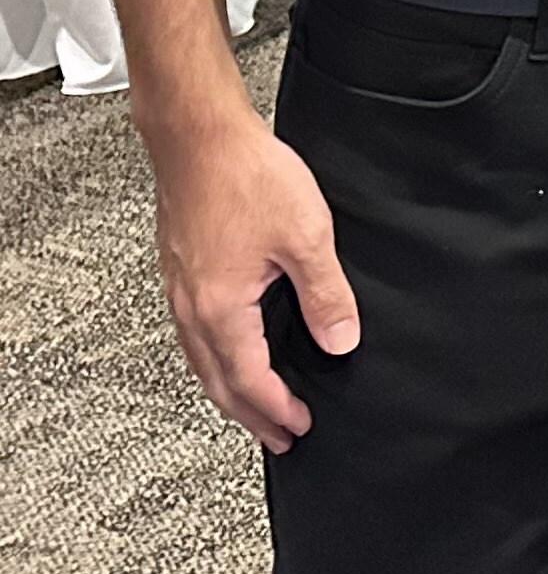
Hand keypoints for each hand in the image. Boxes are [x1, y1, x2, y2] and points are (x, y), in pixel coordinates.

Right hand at [146, 110, 355, 453]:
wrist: (199, 137)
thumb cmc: (247, 177)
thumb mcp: (306, 237)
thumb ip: (325, 294)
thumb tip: (341, 341)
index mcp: (221, 310)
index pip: (249, 380)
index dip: (277, 408)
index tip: (300, 427)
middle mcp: (191, 308)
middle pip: (218, 382)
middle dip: (250, 414)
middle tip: (279, 436)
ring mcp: (180, 290)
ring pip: (202, 360)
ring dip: (230, 388)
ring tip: (256, 403)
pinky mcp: (180, 269)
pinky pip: (195, 333)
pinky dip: (216, 356)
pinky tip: (232, 348)